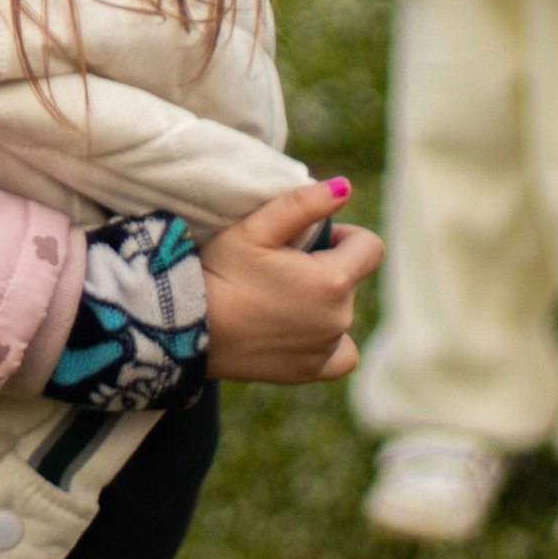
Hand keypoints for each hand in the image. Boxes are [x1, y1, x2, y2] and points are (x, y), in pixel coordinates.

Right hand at [202, 179, 382, 383]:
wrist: (187, 327)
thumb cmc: (219, 272)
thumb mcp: (255, 228)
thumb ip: (303, 204)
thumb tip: (346, 187)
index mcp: (334, 279)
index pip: (370, 248)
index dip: (344, 236)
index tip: (312, 239)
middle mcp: (340, 317)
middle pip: (350, 280)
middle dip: (325, 268)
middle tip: (279, 267)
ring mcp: (325, 347)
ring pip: (341, 314)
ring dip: (322, 302)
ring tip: (277, 298)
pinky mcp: (309, 371)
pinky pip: (340, 355)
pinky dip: (329, 343)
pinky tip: (302, 332)